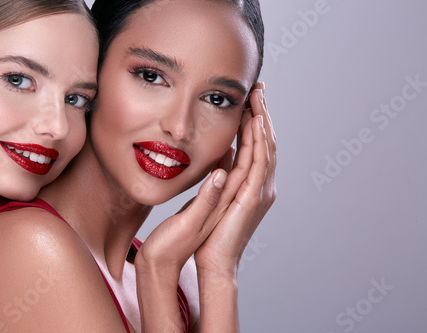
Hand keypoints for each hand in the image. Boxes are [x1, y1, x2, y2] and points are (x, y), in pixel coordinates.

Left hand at [194, 82, 276, 276]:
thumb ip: (221, 176)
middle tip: (259, 89)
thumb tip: (222, 157)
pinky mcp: (250, 199)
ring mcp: (258, 193)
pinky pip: (258, 164)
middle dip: (263, 115)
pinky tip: (256, 123)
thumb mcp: (214, 195)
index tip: (251, 98)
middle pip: (265, 143)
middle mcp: (259, 187)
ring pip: (265, 149)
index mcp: (250, 186)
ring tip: (258, 98)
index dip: (256, 121)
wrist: (207, 259)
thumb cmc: (206, 231)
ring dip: (263, 122)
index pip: (256, 147)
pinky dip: (259, 142)